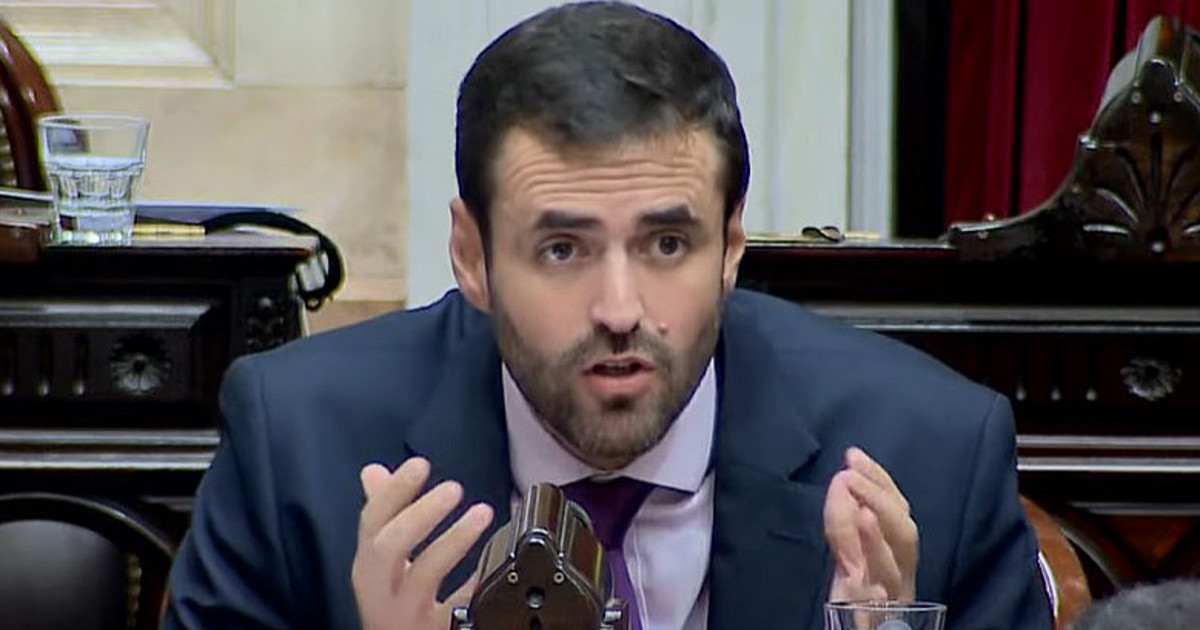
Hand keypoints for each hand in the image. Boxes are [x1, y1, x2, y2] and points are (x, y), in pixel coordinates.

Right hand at [352, 457, 493, 629]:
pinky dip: (474, 585)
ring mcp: (406, 614)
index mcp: (370, 565)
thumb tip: (373, 471)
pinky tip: (491, 564)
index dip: (394, 491)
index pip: (372, 521)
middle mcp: (382, 589)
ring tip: (483, 512)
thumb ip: (383, 514)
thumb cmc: (392, 602)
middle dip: (419, 513)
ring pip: (424, 576)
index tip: (419, 465)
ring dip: (453, 539)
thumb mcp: (381, 561)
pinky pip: (457, 607)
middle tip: (453, 488)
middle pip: (390, 547)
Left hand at [823, 447, 917, 601]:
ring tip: (855, 482)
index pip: (897, 511)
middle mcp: (900, 575)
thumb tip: (841, 481)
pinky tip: (861, 521)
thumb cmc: (853, 608)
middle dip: (881, 490)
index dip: (880, 480)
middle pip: (905, 528)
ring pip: (902, 550)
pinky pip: (881, 577)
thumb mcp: (845, 562)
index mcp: (895, 560)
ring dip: (879, 511)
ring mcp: (891, 594)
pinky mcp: (879, 612)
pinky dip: (873, 546)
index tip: (855, 453)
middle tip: (852, 464)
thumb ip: (843, 526)